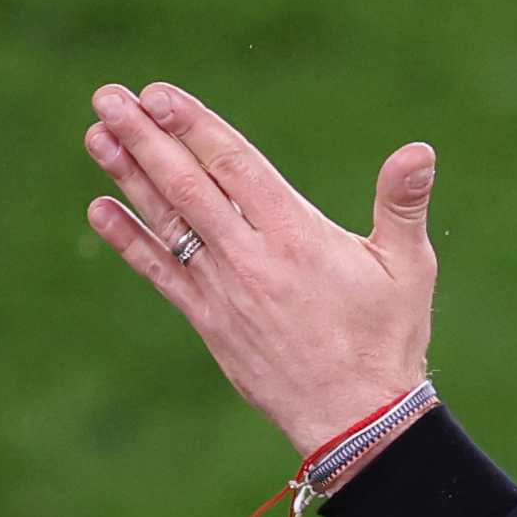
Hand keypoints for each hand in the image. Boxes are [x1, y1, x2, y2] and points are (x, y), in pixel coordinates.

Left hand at [82, 82, 439, 454]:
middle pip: (188, 185)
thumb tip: (420, 151)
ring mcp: (224, 290)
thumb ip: (403, 204)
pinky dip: (129, 240)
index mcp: (298, 235)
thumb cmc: (388, 340)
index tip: (158, 95)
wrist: (357, 420)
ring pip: (168, 222)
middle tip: (108, 99)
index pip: (235, 165)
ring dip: (128, 176)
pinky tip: (100, 209)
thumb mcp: (408, 268)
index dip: (194, 127)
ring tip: (96, 135)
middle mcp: (252, 258)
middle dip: (145, 138)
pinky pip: (160, 274)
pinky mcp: (210, 321)